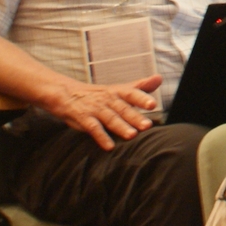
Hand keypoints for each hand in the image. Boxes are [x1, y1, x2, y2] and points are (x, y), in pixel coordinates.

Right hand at [44, 74, 161, 149]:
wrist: (66, 94)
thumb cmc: (98, 95)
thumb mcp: (118, 89)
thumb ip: (139, 87)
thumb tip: (159, 78)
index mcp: (118, 92)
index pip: (131, 93)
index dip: (142, 98)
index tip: (153, 104)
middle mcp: (108, 99)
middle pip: (123, 108)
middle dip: (135, 117)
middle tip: (147, 125)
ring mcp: (95, 109)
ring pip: (110, 118)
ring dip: (121, 127)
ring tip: (132, 135)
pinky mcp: (83, 119)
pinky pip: (93, 128)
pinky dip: (101, 137)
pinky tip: (109, 146)